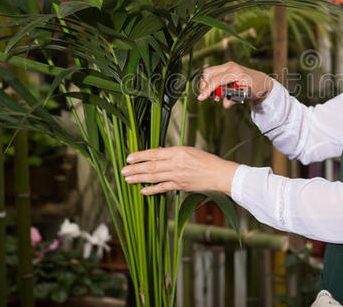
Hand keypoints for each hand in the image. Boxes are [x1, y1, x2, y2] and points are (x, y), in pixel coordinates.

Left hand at [122, 146, 238, 195]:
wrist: (219, 174)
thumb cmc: (206, 160)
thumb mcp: (189, 151)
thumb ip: (172, 153)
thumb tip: (156, 154)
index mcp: (178, 151)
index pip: (154, 153)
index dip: (140, 156)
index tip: (129, 157)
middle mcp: (176, 162)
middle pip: (151, 165)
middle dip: (135, 168)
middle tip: (123, 170)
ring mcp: (178, 175)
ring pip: (154, 177)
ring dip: (139, 178)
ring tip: (128, 179)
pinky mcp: (180, 185)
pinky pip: (163, 188)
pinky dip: (152, 190)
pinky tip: (142, 191)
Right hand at [198, 61, 272, 108]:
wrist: (262, 82)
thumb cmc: (256, 88)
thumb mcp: (246, 95)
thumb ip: (234, 100)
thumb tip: (225, 105)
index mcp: (236, 72)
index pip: (216, 80)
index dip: (208, 90)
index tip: (201, 99)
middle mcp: (230, 66)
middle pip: (208, 73)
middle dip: (206, 86)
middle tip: (213, 98)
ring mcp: (227, 66)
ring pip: (209, 74)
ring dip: (209, 86)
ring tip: (218, 97)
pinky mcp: (226, 68)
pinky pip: (213, 75)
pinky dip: (213, 84)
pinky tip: (220, 92)